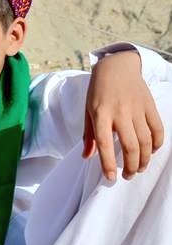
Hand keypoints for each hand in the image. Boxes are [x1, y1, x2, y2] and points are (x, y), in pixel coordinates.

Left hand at [84, 51, 163, 179]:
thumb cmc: (99, 91)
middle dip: (130, 166)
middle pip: (130, 146)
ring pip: (145, 141)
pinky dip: (157, 143)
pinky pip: (158, 129)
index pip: (105, 143)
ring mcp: (137, 109)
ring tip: (139, 168)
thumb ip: (89, 135)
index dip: (108, 163)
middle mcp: (120, 113)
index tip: (111, 177)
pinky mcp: (150, 106)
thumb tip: (87, 157)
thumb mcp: (88, 111)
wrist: (117, 67)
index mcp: (100, 114)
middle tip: (128, 175)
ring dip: (144, 159)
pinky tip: (152, 151)